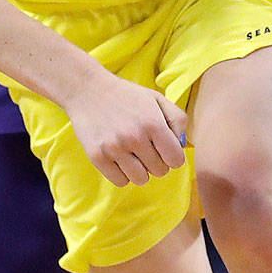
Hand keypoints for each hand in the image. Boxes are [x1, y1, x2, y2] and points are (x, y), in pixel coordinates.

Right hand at [64, 67, 188, 187]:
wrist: (89, 90)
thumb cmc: (127, 96)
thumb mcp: (156, 98)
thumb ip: (177, 119)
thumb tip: (182, 144)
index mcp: (153, 123)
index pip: (176, 160)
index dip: (173, 156)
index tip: (165, 149)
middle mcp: (135, 138)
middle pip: (160, 171)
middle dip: (157, 161)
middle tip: (147, 147)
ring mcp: (115, 149)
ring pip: (141, 179)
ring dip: (140, 169)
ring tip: (133, 153)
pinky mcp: (98, 157)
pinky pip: (120, 181)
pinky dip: (123, 173)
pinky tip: (119, 157)